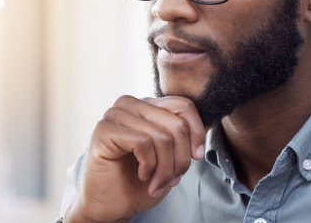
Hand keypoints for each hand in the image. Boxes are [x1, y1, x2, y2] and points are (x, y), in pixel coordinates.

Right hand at [65, 95, 206, 222]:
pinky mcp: (104, 131)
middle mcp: (129, 104)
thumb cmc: (138, 182)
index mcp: (146, 106)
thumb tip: (206, 125)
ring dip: (165, 168)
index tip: (196, 157)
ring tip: (157, 183)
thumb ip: (183, 137)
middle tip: (174, 178)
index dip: (196, 133)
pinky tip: (142, 176)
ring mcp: (114, 115)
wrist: (111, 206)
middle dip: (181, 158)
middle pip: (176, 123)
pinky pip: (143, 143)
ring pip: (162, 136)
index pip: (183, 105)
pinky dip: (149, 166)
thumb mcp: (170, 157)